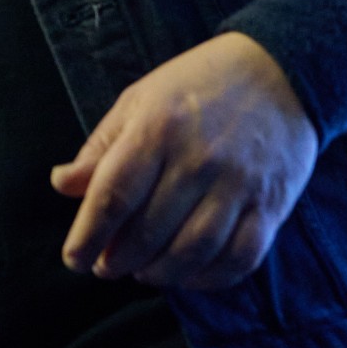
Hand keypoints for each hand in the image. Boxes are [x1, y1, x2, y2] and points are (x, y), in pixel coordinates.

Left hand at [51, 33, 317, 290]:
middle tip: (108, 266)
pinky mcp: (272, 205)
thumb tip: (63, 185)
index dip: (88, 235)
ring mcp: (239, 185)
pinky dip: (209, 278)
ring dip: (160, 274)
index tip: (75, 258)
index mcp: (158, 128)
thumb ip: (102, 147)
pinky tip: (189, 274)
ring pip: (193, 253)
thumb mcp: (140, 99)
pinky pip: (239, 258)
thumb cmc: (199, 84)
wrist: (282, 69)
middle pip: (149, 232)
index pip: (114, 196)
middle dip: (119, 260)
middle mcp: (199, 159)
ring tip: (144, 272)